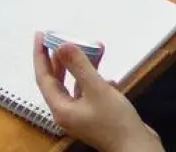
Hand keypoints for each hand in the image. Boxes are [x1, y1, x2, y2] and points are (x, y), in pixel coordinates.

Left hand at [33, 36, 162, 151]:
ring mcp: (81, 115)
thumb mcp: (97, 89)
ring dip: (82, 68)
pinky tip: (109, 77)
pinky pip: (89, 93)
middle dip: (59, 59)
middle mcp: (67, 112)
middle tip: (59, 37)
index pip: (44, 77)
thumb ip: (79, 66)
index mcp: (61, 108)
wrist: (135, 147)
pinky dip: (95, 81)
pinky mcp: (95, 116)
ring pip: (75, 86)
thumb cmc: (115, 120)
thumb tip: (62, 46)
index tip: (40, 35)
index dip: (41, 55)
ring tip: (90, 49)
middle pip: (57, 81)